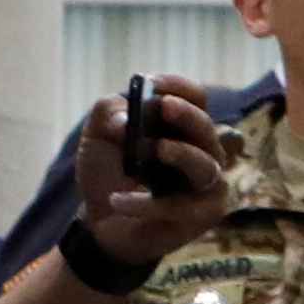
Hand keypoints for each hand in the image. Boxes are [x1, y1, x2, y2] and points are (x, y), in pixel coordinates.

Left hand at [72, 77, 231, 278]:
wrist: (101, 220)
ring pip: (205, 166)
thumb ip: (107, 114)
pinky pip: (180, 207)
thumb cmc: (108, 173)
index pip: (195, 97)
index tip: (150, 82)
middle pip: (206, 128)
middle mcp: (202, 151)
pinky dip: (148, 204)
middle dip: (186, 115)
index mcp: (181, 126)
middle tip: (163, 106)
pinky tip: (119, 201)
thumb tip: (125, 120)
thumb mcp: (96, 136)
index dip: (177, 86)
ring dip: (180, 154)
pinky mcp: (203, 215)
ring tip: (150, 150)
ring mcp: (207, 184)